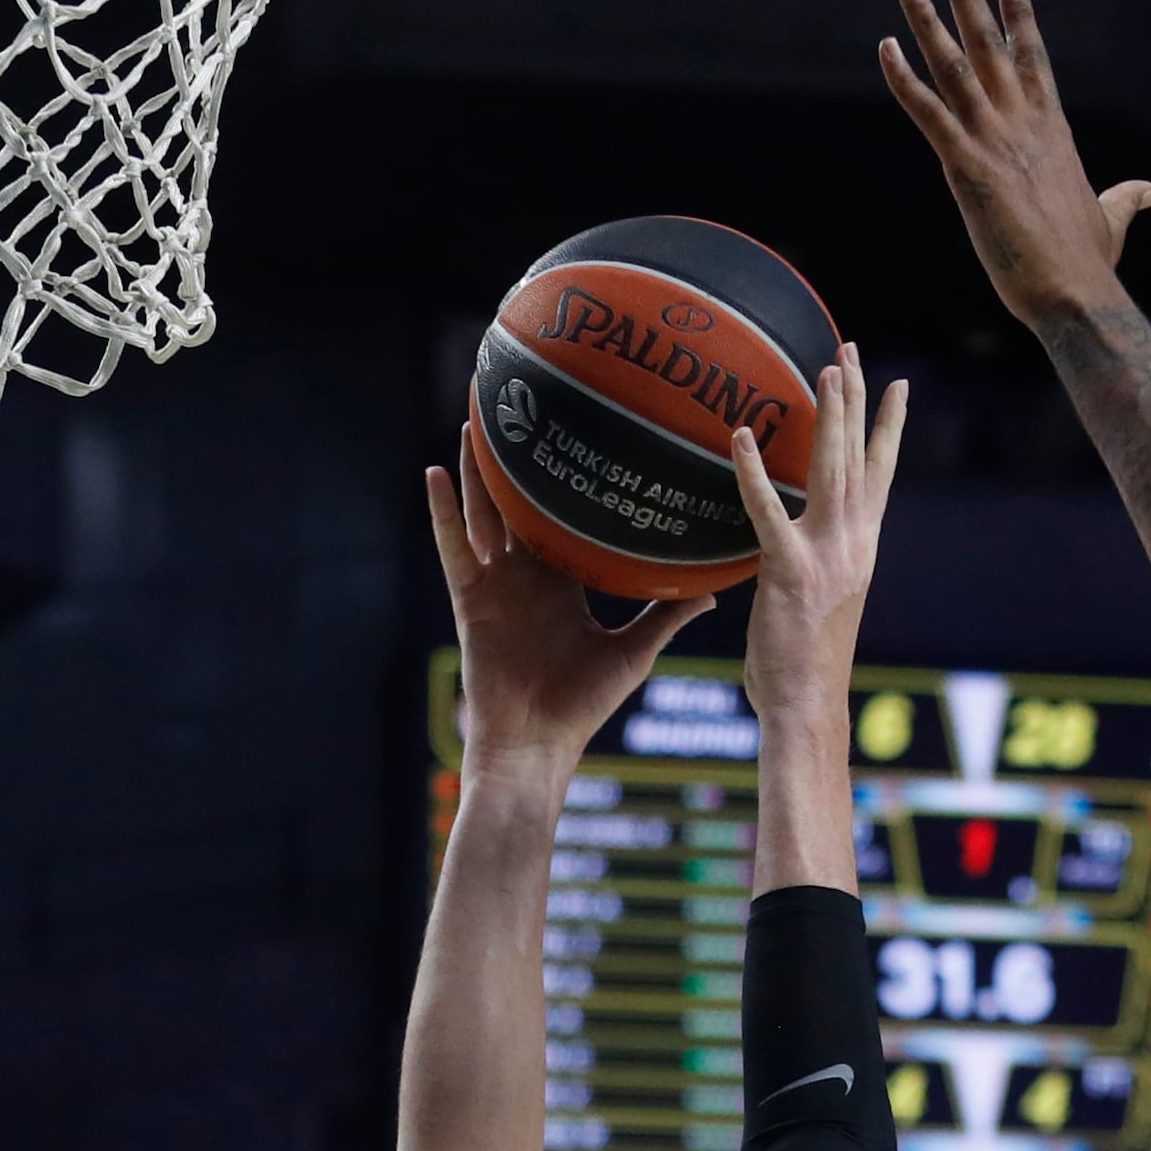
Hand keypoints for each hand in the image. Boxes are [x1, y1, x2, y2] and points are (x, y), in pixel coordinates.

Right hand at [428, 426, 714, 778]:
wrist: (537, 745)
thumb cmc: (582, 707)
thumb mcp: (634, 651)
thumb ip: (666, 614)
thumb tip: (715, 590)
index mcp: (564, 584)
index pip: (569, 522)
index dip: (576, 486)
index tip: (592, 440)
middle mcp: (527, 576)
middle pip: (522, 506)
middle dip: (525, 462)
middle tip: (532, 406)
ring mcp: (496, 584)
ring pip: (485, 513)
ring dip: (480, 469)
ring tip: (479, 419)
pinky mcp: (471, 599)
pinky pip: (453, 546)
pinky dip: (443, 511)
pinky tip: (434, 471)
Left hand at [728, 347, 908, 720]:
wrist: (807, 706)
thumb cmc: (801, 666)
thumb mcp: (815, 604)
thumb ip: (808, 567)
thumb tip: (786, 551)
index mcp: (861, 549)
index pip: (880, 475)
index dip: (889, 428)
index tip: (897, 385)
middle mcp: (853, 543)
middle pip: (859, 456)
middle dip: (857, 399)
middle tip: (850, 349)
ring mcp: (825, 554)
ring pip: (830, 469)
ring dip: (829, 415)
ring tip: (825, 367)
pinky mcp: (788, 569)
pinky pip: (767, 511)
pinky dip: (753, 473)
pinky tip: (740, 436)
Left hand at [880, 0, 1150, 325]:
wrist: (1075, 292)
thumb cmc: (1089, 264)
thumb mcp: (1111, 219)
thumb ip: (1125, 198)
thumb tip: (1150, 191)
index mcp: (1051, 130)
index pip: (1032, 58)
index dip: (1017, 17)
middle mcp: (1023, 122)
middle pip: (990, 41)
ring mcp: (995, 140)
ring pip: (953, 65)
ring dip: (926, 19)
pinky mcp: (967, 167)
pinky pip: (929, 113)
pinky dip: (905, 80)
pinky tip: (884, 49)